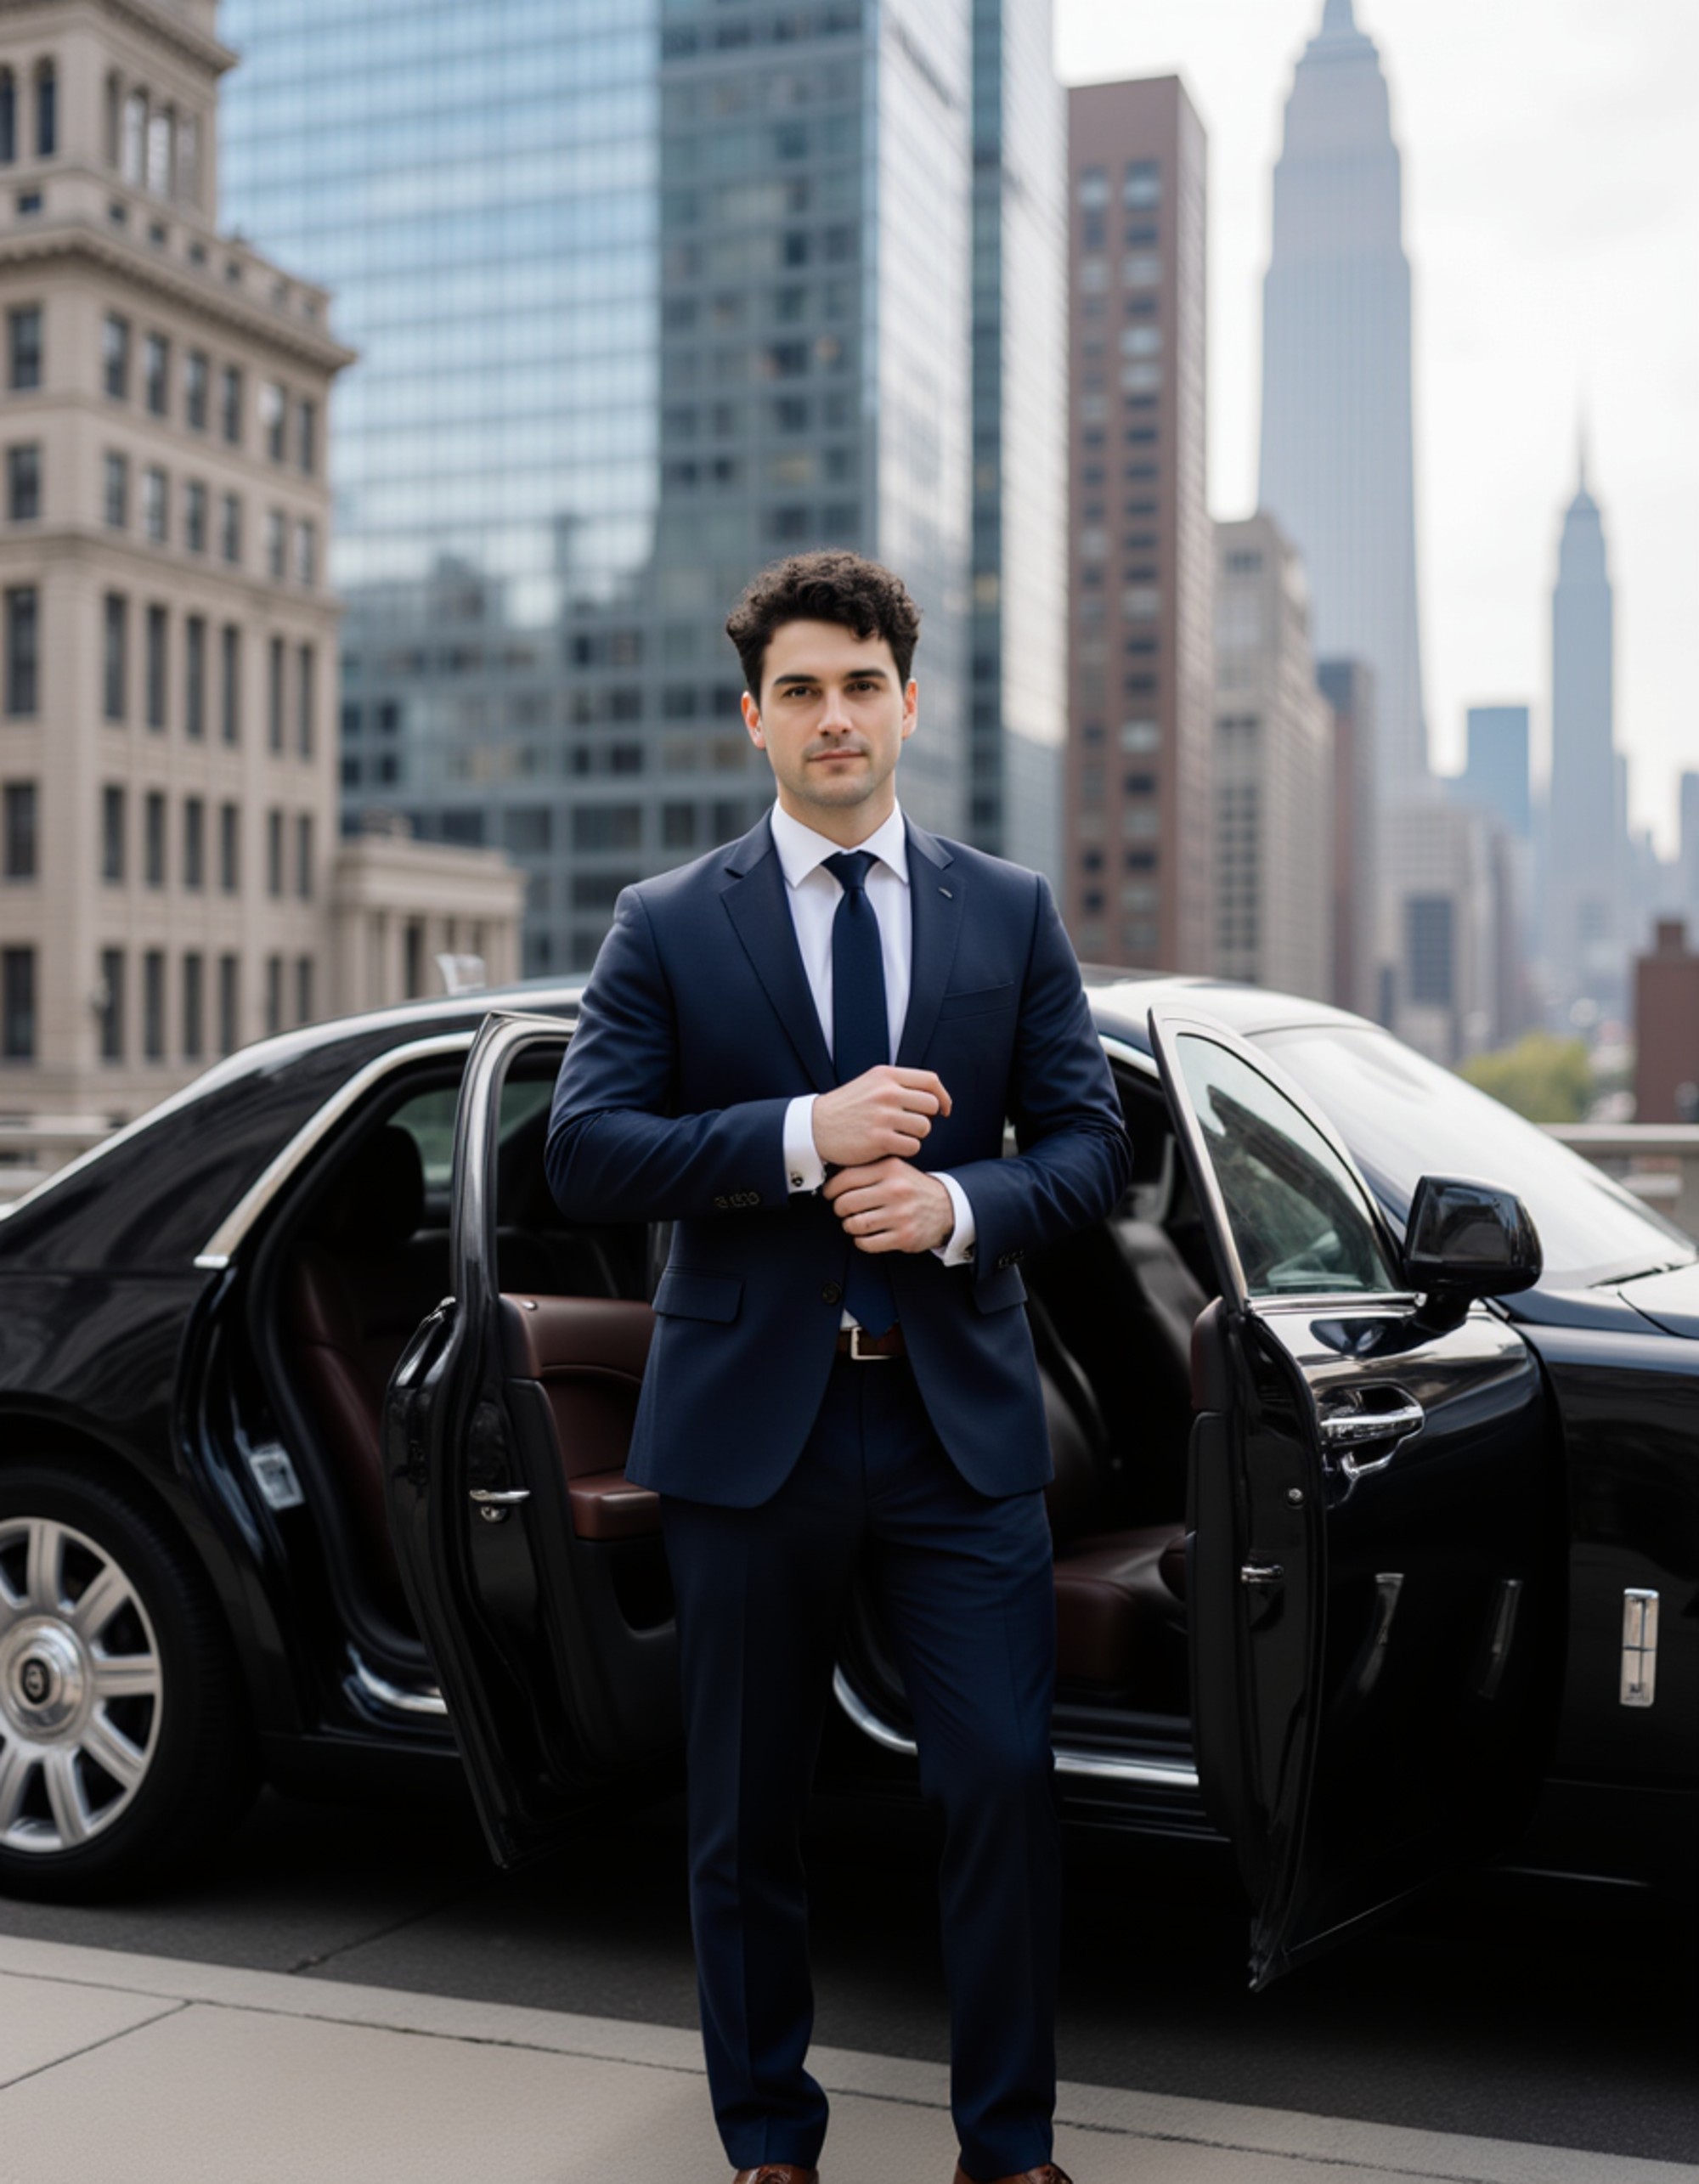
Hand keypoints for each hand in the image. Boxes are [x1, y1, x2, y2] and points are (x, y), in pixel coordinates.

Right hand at [811, 1066, 951, 1168]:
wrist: (814, 1127)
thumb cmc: (845, 1108)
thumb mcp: (869, 1084)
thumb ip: (897, 1085)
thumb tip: (932, 1095)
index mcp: (886, 1076)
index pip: (930, 1081)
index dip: (943, 1096)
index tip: (944, 1109)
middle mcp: (886, 1092)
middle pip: (931, 1105)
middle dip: (926, 1118)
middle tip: (911, 1126)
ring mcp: (883, 1116)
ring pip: (924, 1128)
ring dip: (915, 1135)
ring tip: (897, 1136)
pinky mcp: (879, 1139)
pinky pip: (912, 1146)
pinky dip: (906, 1149)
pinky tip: (891, 1147)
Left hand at [824, 1158, 954, 1254]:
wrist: (947, 1207)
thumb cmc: (912, 1188)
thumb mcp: (896, 1169)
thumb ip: (869, 1169)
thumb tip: (833, 1176)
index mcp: (890, 1169)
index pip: (847, 1178)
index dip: (831, 1189)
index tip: (829, 1194)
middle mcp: (895, 1190)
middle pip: (846, 1203)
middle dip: (839, 1209)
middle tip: (843, 1210)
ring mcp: (900, 1215)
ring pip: (855, 1224)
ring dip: (849, 1226)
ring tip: (854, 1223)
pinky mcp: (904, 1236)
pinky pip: (868, 1243)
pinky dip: (861, 1241)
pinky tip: (865, 1236)